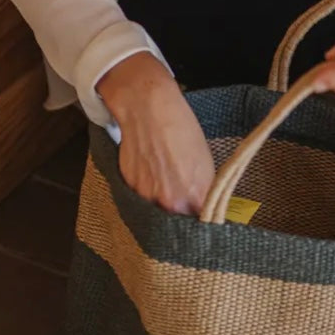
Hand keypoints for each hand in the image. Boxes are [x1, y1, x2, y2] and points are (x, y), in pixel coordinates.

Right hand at [97, 52, 215, 214]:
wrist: (148, 109)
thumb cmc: (182, 130)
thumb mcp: (206, 164)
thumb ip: (204, 192)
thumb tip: (204, 210)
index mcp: (193, 197)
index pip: (200, 225)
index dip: (201, 222)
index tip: (202, 220)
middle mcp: (168, 202)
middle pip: (176, 223)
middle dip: (181, 217)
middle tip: (184, 204)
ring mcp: (146, 196)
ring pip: (156, 212)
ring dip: (162, 205)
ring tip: (166, 185)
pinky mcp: (128, 186)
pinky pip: (141, 199)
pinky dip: (147, 192)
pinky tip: (152, 175)